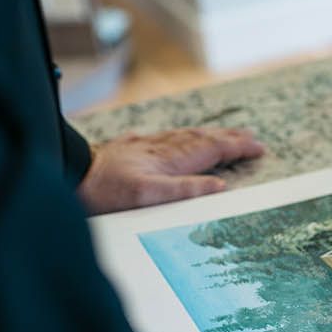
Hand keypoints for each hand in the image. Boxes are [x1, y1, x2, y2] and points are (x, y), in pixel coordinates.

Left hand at [77, 126, 265, 213]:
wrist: (72, 175)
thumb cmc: (107, 191)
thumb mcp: (147, 197)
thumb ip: (185, 190)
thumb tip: (220, 187)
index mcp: (171, 160)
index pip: (213, 150)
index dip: (238, 148)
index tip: (259, 148)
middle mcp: (163, 148)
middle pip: (204, 139)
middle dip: (231, 138)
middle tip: (252, 138)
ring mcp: (149, 146)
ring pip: (188, 136)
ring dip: (212, 135)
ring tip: (228, 135)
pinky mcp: (134, 147)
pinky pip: (170, 138)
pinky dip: (186, 136)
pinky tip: (184, 137)